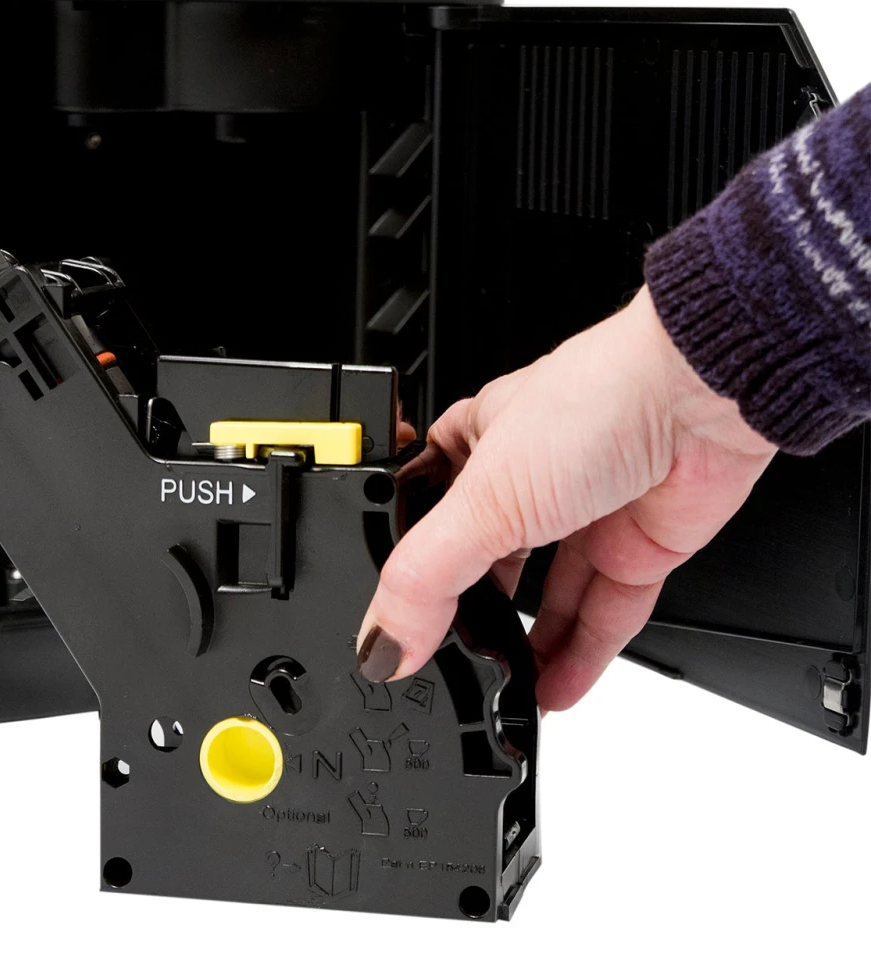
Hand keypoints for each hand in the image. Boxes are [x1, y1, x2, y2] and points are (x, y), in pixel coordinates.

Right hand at [356, 286, 777, 710]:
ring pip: (548, 597)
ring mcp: (588, 513)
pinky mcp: (641, 546)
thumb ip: (425, 581)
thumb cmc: (598, 400)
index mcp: (472, 445)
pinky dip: (579, 656)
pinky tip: (554, 690)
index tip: (394, 633)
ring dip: (527, 649)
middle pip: (489, 567)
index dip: (411, 575)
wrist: (706, 392)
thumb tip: (382, 645)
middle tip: (450, 673)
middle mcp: (530, 478)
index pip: (425, 523)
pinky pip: (603, 614)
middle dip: (473, 622)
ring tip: (502, 696)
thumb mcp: (482, 498)